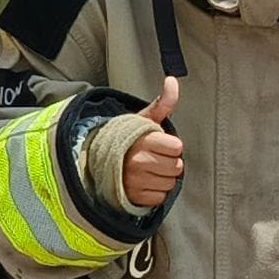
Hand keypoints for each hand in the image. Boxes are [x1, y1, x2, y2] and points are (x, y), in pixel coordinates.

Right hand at [120, 77, 185, 213]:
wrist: (101, 162)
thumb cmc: (128, 140)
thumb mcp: (145, 120)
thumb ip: (163, 102)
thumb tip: (172, 81)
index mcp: (144, 140)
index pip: (177, 147)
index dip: (171, 146)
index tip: (159, 144)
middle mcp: (139, 161)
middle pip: (177, 167)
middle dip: (169, 163)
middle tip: (154, 158)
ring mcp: (136, 181)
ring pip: (170, 184)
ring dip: (163, 178)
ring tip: (148, 170)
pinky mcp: (134, 198)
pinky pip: (160, 198)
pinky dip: (155, 192)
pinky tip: (145, 183)